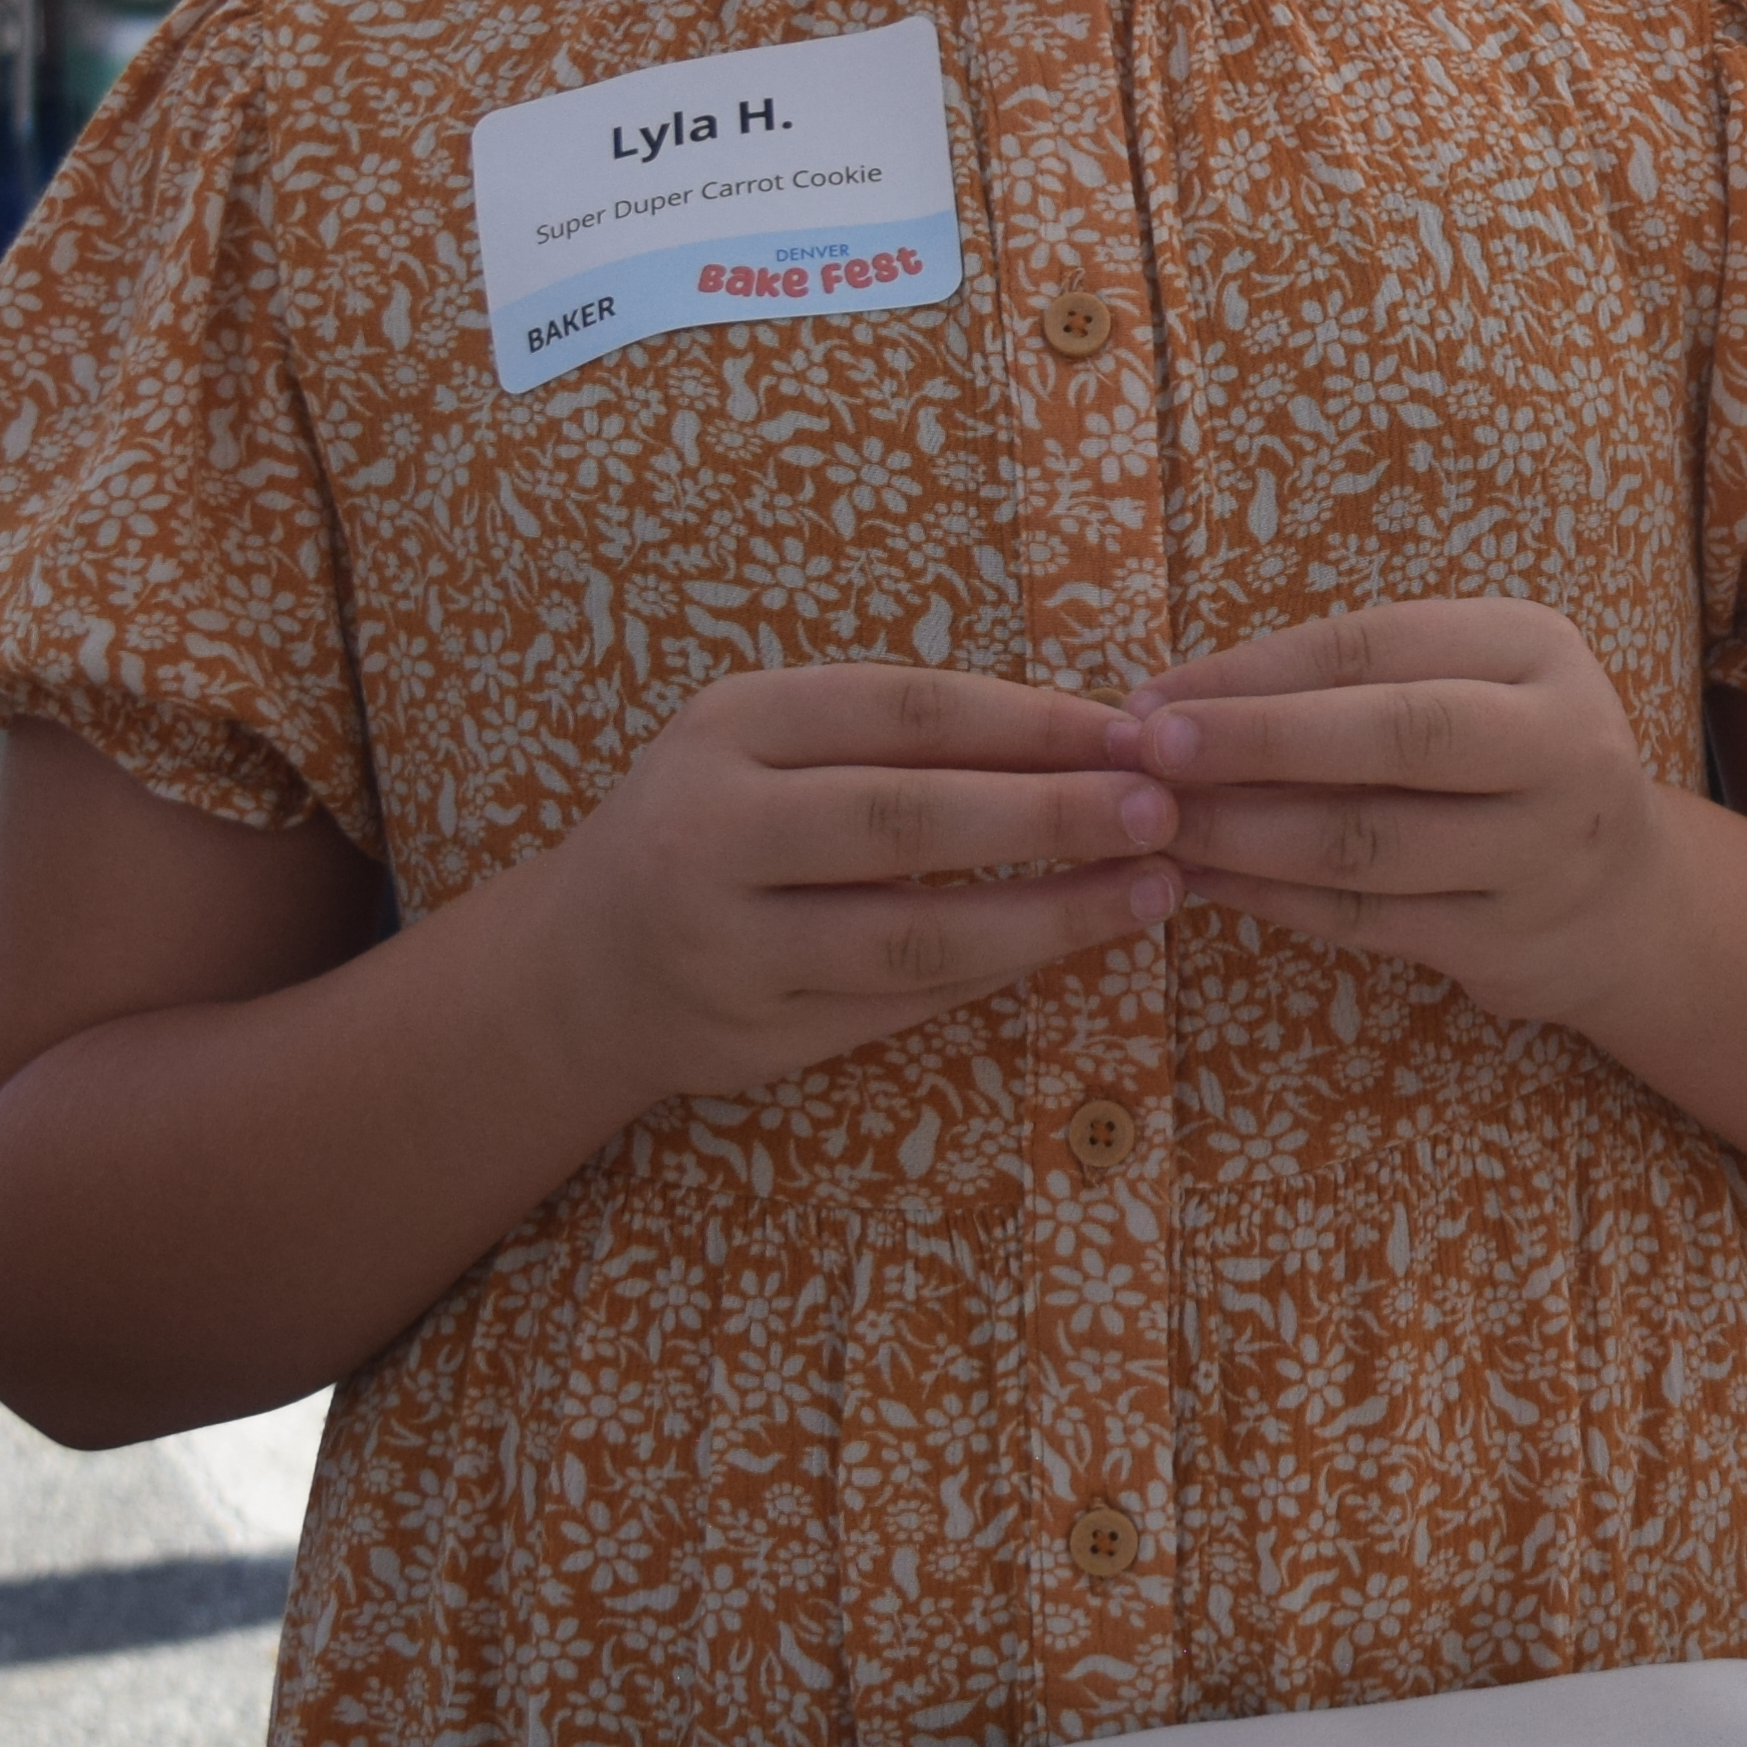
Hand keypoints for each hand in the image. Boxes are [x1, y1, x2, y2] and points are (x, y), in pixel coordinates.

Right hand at [520, 663, 1169, 1106]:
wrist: (582, 964)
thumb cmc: (719, 821)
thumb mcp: (771, 742)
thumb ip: (902, 736)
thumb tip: (1096, 731)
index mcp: (731, 726)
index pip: (906, 712)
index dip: (1031, 722)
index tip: (1136, 732)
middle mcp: (712, 830)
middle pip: (910, 821)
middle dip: (1053, 815)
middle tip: (1163, 812)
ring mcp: (727, 943)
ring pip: (914, 934)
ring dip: (1051, 915)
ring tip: (1154, 891)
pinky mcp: (755, 1034)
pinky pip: (903, 1002)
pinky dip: (1001, 973)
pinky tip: (1076, 946)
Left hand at [1124, 599, 1664, 1030]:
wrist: (1626, 896)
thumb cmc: (1507, 762)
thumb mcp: (1468, 684)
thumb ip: (1355, 683)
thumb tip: (1178, 701)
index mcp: (1538, 650)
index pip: (1375, 646)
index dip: (1255, 672)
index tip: (1153, 696)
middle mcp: (1561, 744)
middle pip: (1396, 736)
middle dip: (1254, 741)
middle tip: (1146, 753)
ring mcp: (1543, 852)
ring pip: (1370, 843)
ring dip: (1244, 833)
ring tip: (1156, 826)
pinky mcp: (1510, 941)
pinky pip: (1367, 919)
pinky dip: (1273, 900)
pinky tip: (1206, 880)